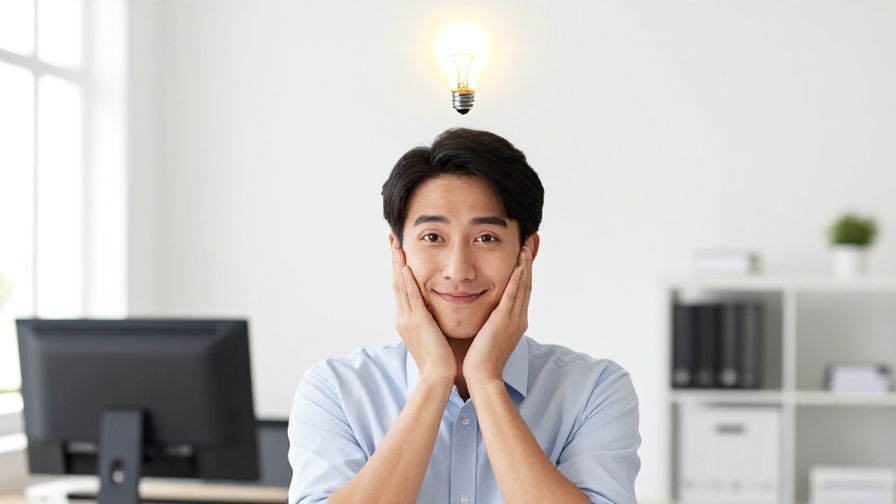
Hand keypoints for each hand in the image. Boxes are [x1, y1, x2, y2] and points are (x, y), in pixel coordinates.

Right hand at [390, 237, 456, 384]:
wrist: (438, 377)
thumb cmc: (440, 359)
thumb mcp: (433, 334)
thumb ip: (431, 319)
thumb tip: (435, 309)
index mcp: (407, 319)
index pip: (401, 287)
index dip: (399, 268)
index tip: (398, 250)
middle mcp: (403, 317)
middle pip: (397, 282)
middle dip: (394, 259)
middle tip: (392, 239)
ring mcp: (408, 319)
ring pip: (401, 286)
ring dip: (398, 264)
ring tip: (396, 245)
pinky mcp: (418, 322)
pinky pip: (411, 297)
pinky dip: (408, 281)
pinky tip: (406, 267)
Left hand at [462, 241, 533, 384]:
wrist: (482, 377)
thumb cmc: (479, 359)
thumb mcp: (488, 334)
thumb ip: (489, 320)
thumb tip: (484, 311)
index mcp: (515, 321)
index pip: (521, 290)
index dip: (524, 271)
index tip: (524, 254)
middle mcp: (519, 318)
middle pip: (526, 284)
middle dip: (528, 262)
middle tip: (530, 242)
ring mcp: (514, 319)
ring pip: (522, 286)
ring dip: (524, 265)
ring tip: (525, 246)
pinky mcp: (504, 320)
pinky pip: (513, 294)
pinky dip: (517, 278)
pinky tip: (519, 265)